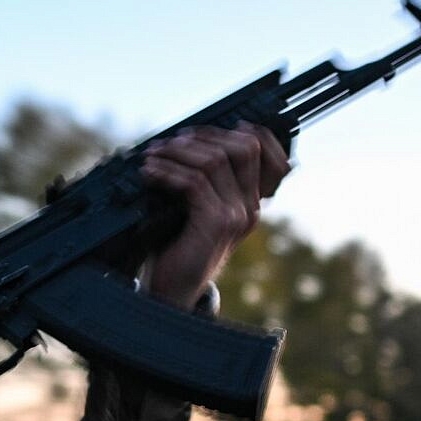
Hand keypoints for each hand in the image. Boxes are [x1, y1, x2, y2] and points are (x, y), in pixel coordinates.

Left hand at [139, 123, 290, 306]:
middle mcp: (250, 208)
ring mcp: (236, 215)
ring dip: (178, 151)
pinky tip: (149, 172)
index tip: (208, 129)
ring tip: (152, 154)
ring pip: (215, 160)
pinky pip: (194, 182)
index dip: (248, 133)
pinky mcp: (216, 223)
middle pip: (244, 148)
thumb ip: (204, 183)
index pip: (272, 157)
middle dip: (204, 136)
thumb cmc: (179, 249)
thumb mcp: (196, 212)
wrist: (173, 292)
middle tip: (171, 140)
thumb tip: (186, 142)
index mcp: (251, 204)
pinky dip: (167, 171)